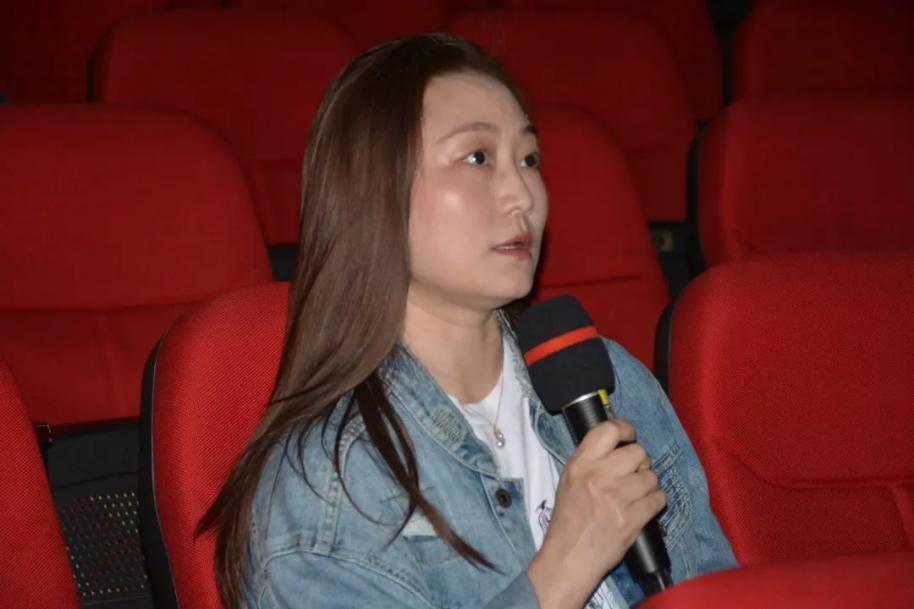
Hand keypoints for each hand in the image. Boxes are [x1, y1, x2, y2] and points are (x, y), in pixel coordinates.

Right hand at [528, 419, 666, 608]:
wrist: (570, 557)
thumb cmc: (569, 519)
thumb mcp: (569, 481)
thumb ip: (591, 460)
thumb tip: (619, 445)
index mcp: (580, 464)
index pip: (609, 430)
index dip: (625, 429)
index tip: (629, 436)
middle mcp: (599, 475)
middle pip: (638, 452)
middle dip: (640, 463)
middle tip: (633, 474)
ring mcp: (617, 497)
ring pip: (651, 476)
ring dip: (648, 484)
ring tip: (636, 495)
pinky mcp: (632, 519)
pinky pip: (659, 499)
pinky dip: (656, 502)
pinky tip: (645, 507)